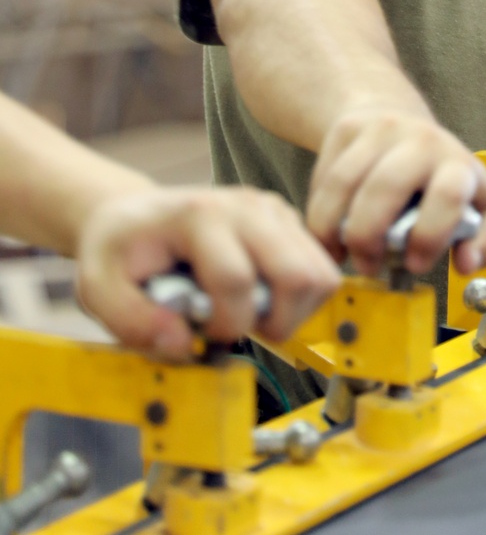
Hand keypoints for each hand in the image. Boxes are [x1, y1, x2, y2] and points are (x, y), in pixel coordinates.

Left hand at [75, 187, 339, 359]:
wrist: (136, 215)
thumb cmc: (120, 250)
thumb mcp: (97, 287)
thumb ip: (132, 322)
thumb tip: (185, 347)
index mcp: (199, 216)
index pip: (236, 280)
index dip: (224, 325)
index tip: (202, 335)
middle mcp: (247, 206)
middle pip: (298, 274)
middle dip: (276, 322)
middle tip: (241, 329)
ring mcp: (274, 210)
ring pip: (320, 275)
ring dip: (293, 313)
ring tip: (252, 316)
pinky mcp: (289, 222)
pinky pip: (321, 270)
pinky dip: (301, 299)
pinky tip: (264, 300)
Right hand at [306, 104, 485, 277]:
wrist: (399, 120)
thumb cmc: (440, 176)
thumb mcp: (475, 205)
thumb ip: (483, 242)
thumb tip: (467, 263)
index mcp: (458, 163)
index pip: (449, 194)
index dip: (430, 235)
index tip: (414, 264)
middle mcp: (421, 140)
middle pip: (386, 186)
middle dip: (369, 237)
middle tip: (369, 266)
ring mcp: (381, 130)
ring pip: (345, 183)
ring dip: (335, 230)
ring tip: (343, 255)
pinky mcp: (347, 129)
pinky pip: (325, 178)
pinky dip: (318, 215)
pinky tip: (327, 237)